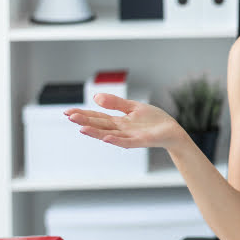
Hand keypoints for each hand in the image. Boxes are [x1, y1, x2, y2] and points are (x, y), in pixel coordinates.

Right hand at [64, 94, 187, 150]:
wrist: (172, 131)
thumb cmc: (154, 121)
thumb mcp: (133, 107)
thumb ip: (116, 103)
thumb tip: (96, 97)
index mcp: (119, 121)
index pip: (97, 117)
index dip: (83, 114)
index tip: (68, 112)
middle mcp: (121, 130)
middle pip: (100, 125)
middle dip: (85, 121)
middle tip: (69, 117)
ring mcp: (130, 136)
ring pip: (109, 134)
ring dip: (95, 132)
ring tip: (81, 128)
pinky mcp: (141, 140)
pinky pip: (126, 141)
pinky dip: (116, 140)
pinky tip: (106, 138)